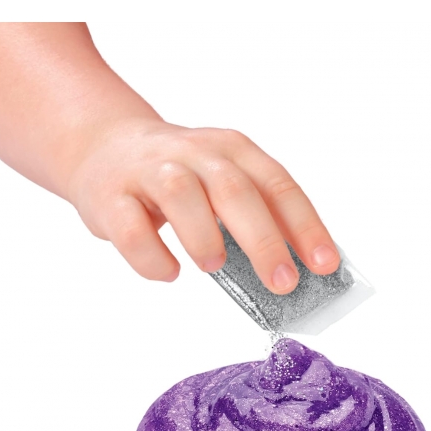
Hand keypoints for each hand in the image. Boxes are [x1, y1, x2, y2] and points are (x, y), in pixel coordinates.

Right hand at [68, 117, 339, 293]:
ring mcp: (149, 171)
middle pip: (234, 190)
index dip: (305, 226)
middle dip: (264, 241)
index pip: (277, 185)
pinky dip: (153, 257)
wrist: (104, 147)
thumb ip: (252, 215)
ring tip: (215, 266)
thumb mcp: (219, 180)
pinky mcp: (111, 195)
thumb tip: (289, 268)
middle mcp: (193, 153)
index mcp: (231, 150)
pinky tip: (168, 272)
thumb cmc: (176, 175)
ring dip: (204, 237)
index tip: (325, 265)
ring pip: (181, 196)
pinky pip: (131, 229)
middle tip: (282, 283)